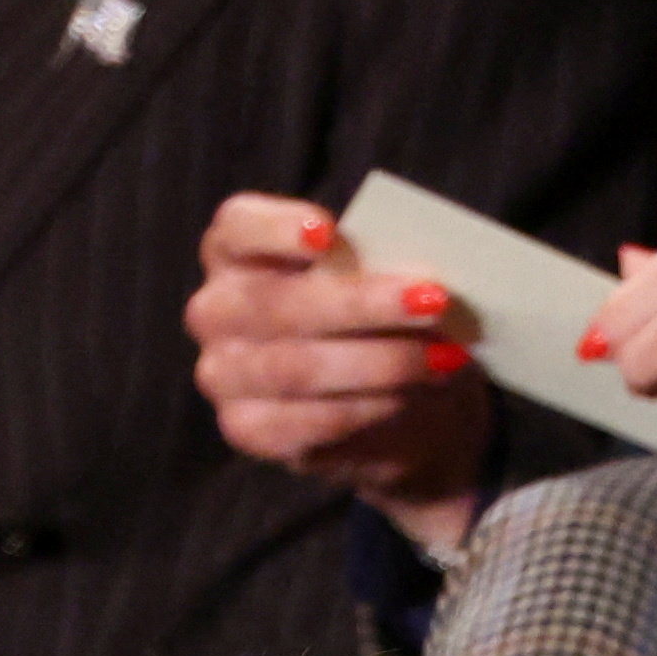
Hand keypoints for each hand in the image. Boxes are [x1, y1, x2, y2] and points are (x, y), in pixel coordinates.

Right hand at [187, 191, 490, 555]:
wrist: (389, 403)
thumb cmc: (378, 318)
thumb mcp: (382, 281)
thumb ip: (382, 268)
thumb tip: (419, 277)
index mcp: (236, 251)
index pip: (237, 228)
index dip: (276, 228)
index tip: (328, 231)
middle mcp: (216, 309)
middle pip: (276, 303)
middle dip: (361, 304)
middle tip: (434, 300)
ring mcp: (222, 373)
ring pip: (295, 368)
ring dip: (378, 363)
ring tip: (441, 357)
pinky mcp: (245, 427)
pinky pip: (302, 422)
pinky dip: (365, 408)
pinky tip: (408, 398)